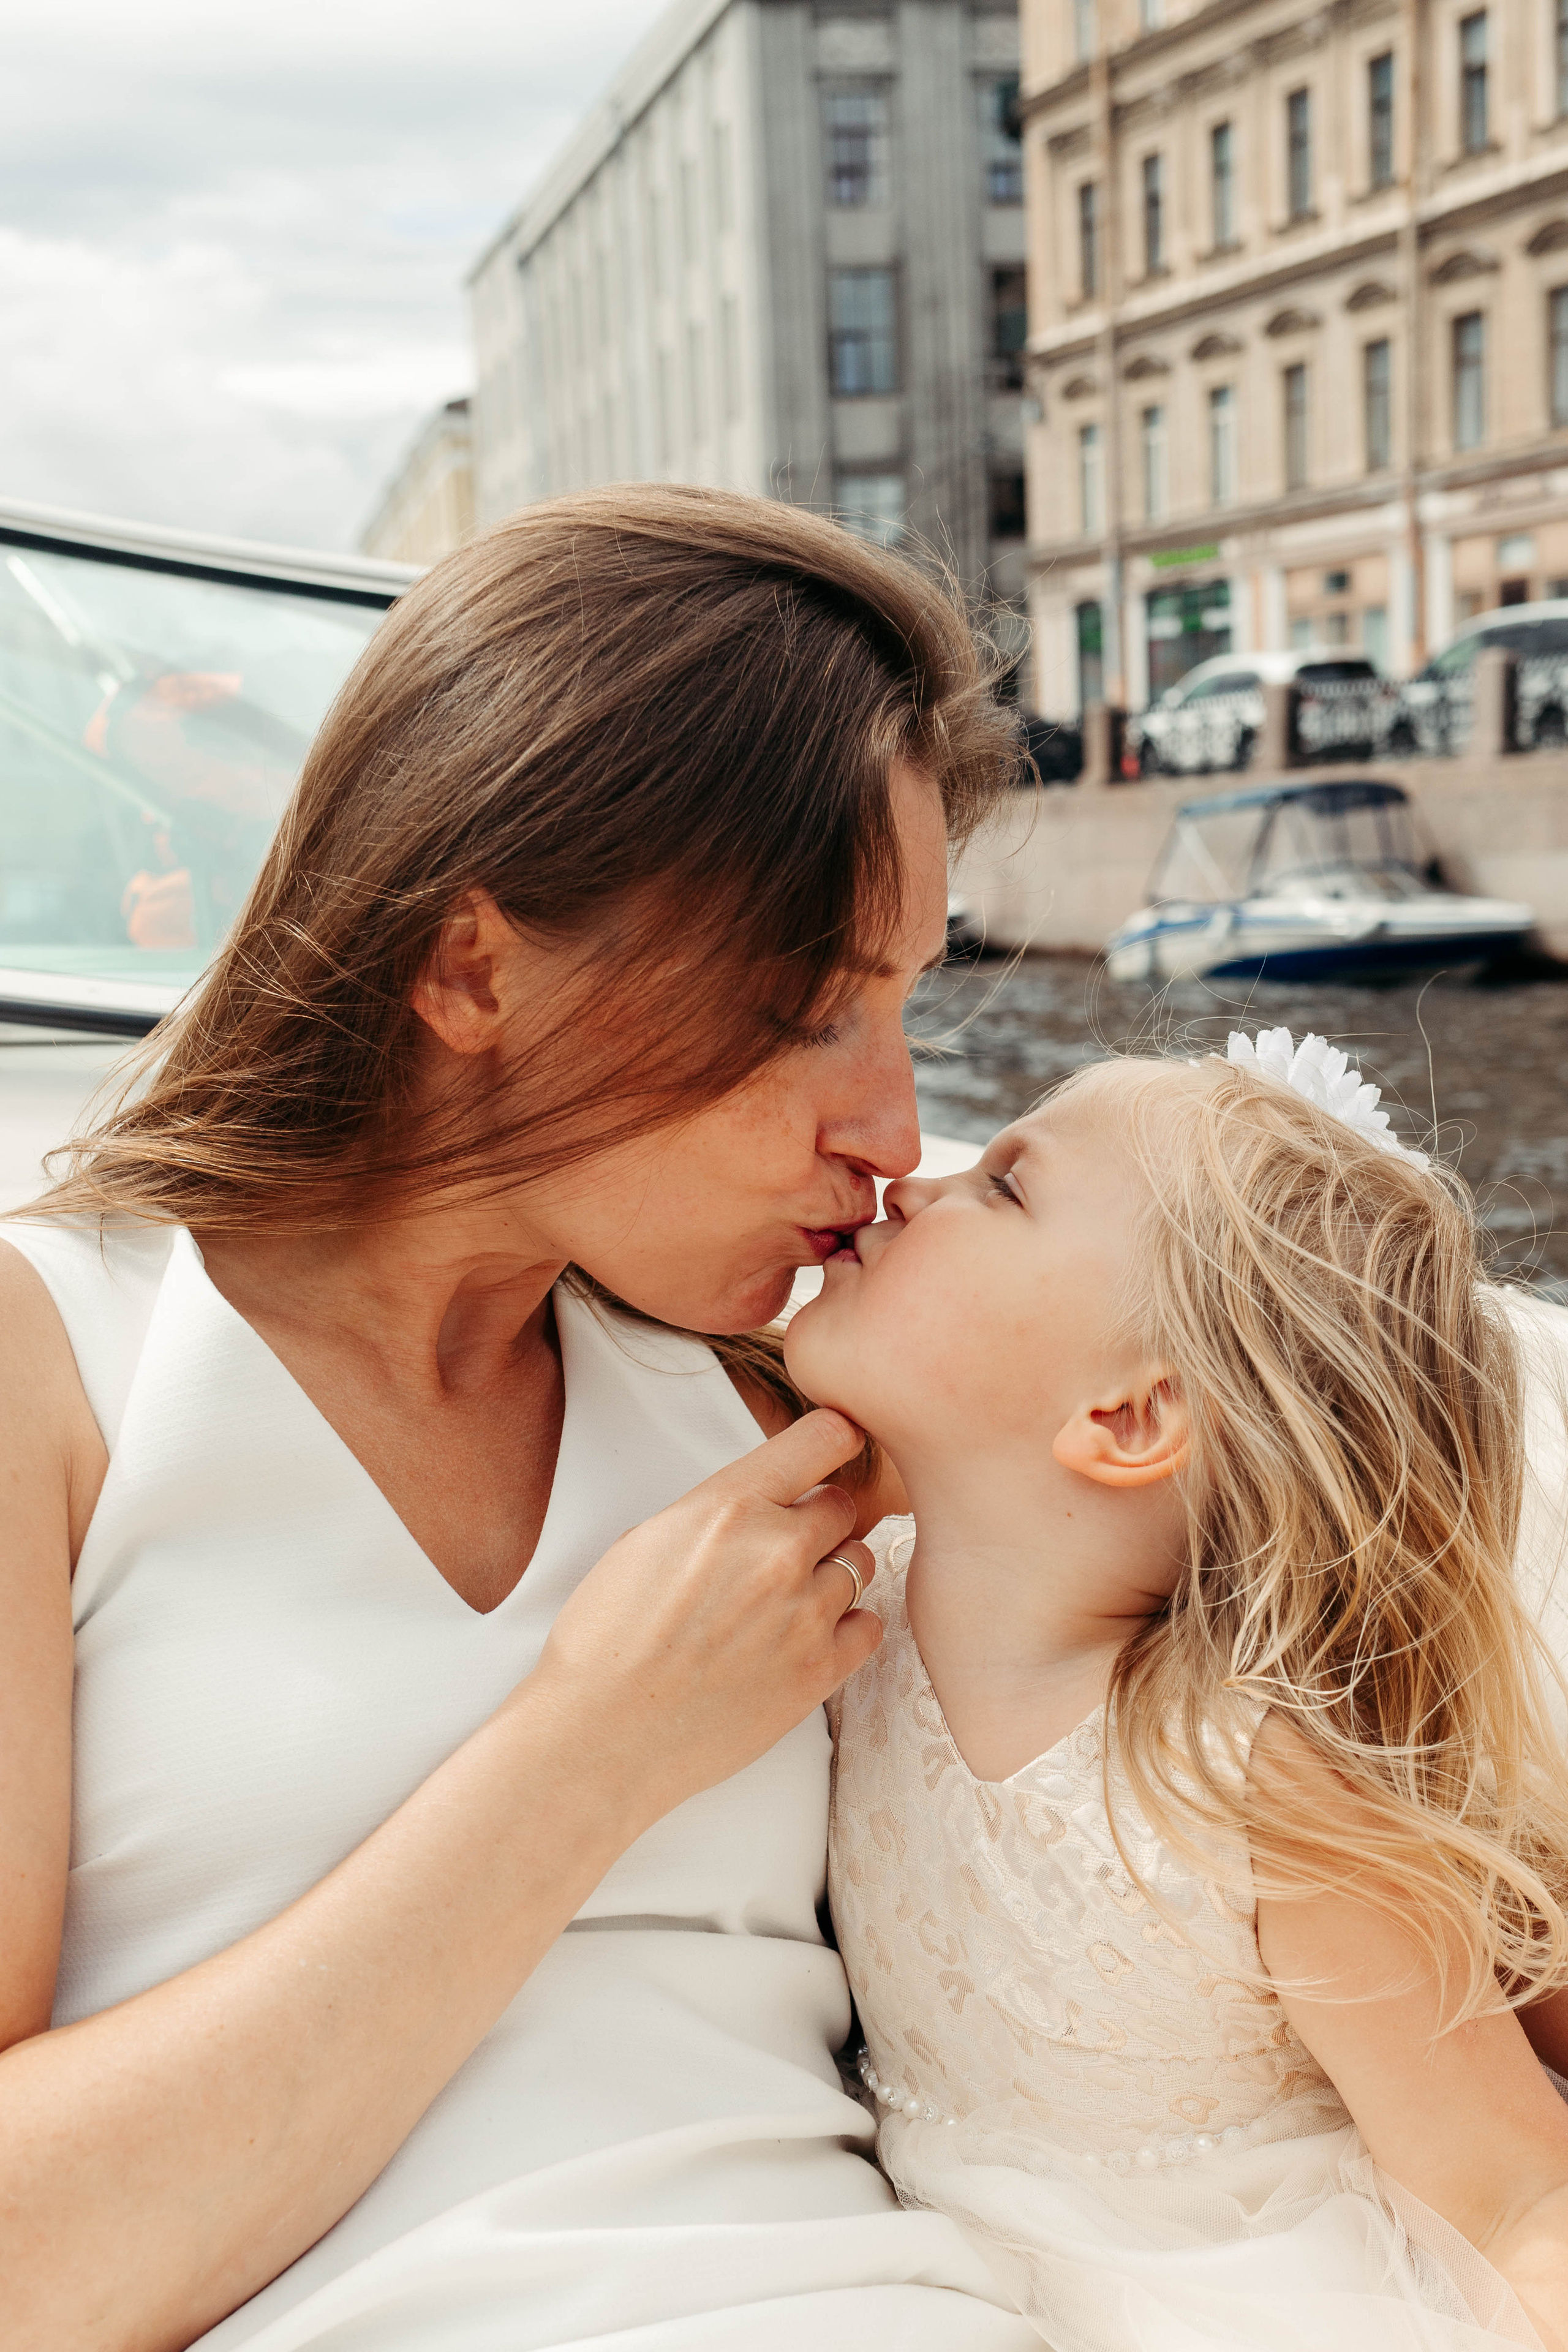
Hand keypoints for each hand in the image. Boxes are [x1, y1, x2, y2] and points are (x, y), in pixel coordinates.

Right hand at [527, 1408, 880, 1827]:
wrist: (600, 1734)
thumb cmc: (606, 1639)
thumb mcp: (648, 1540)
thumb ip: (719, 1512)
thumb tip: (762, 1501)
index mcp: (728, 1506)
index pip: (823, 1438)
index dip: (836, 1438)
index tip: (837, 1447)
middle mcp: (776, 1550)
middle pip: (844, 1507)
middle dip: (819, 1523)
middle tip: (782, 1553)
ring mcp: (804, 1612)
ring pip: (859, 1565)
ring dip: (829, 1577)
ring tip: (781, 1606)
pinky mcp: (819, 1672)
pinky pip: (869, 1626)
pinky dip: (847, 1629)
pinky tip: (804, 1640)